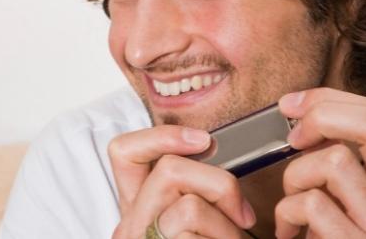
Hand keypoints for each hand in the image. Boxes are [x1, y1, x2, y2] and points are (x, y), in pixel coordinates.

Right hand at [108, 125, 255, 238]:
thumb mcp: (202, 225)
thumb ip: (194, 194)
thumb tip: (211, 151)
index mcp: (139, 210)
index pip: (124, 153)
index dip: (161, 135)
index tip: (203, 141)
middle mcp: (130, 227)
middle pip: (168, 169)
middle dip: (219, 183)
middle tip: (241, 214)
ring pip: (189, 204)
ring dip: (227, 225)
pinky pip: (197, 232)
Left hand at [276, 88, 365, 237]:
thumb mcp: (343, 204)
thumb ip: (336, 166)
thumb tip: (297, 115)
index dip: (329, 99)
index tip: (290, 106)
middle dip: (322, 117)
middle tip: (292, 139)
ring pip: (335, 162)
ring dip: (295, 178)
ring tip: (291, 208)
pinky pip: (312, 205)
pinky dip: (286, 213)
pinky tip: (288, 233)